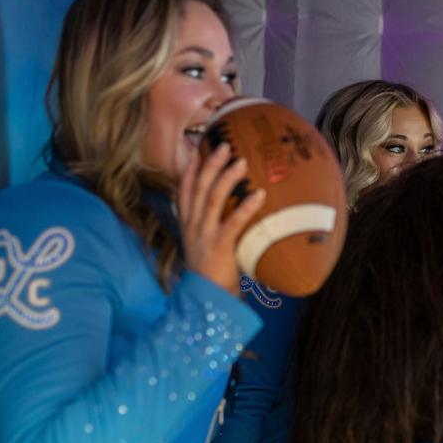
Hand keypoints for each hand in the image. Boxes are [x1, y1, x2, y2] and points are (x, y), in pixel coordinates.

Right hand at [178, 144, 265, 293]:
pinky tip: (259, 194)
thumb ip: (210, 228)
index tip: (197, 150)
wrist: (204, 298)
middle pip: (198, 187)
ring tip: (241, 161)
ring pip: (212, 198)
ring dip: (227, 178)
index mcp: (186, 224)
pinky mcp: (219, 246)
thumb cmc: (209, 273)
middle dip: (210, 164)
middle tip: (224, 145)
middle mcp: (192, 225)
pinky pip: (233, 222)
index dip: (190, 169)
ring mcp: (204, 234)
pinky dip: (246, 206)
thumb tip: (227, 213)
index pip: (183, 191)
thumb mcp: (203, 246)